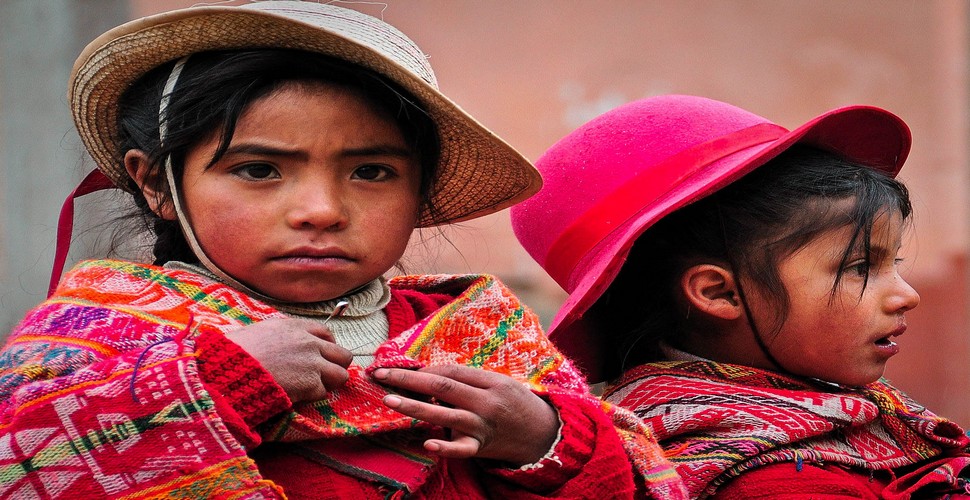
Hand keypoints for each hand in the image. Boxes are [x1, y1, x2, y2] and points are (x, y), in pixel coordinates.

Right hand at [226, 318, 351, 402]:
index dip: (327, 347)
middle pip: (343, 355)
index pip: (326, 333)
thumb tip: (281, 346)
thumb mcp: (258, 332)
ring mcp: (313, 363)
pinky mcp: (310, 384)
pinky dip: (312, 397)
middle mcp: (309, 342)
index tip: (321, 356)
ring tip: (312, 388)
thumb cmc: (234, 352)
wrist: (229, 369)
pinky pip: (323, 392)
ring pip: (341, 375)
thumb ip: (279, 337)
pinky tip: (297, 396)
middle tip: (321, 376)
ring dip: (329, 383)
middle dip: (335, 366)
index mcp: (295, 326)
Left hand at [372, 365, 558, 466]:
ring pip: (445, 414)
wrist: (544, 434)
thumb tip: (428, 375)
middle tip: (382, 375)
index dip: (422, 368)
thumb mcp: (499, 383)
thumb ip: (469, 380)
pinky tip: (427, 443)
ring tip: (390, 400)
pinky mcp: (482, 448)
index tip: (398, 367)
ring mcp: (483, 426)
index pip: (450, 371)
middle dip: (408, 380)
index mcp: (490, 382)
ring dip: (415, 407)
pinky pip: (461, 449)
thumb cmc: (516, 404)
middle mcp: (486, 403)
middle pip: (442, 387)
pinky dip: (445, 446)